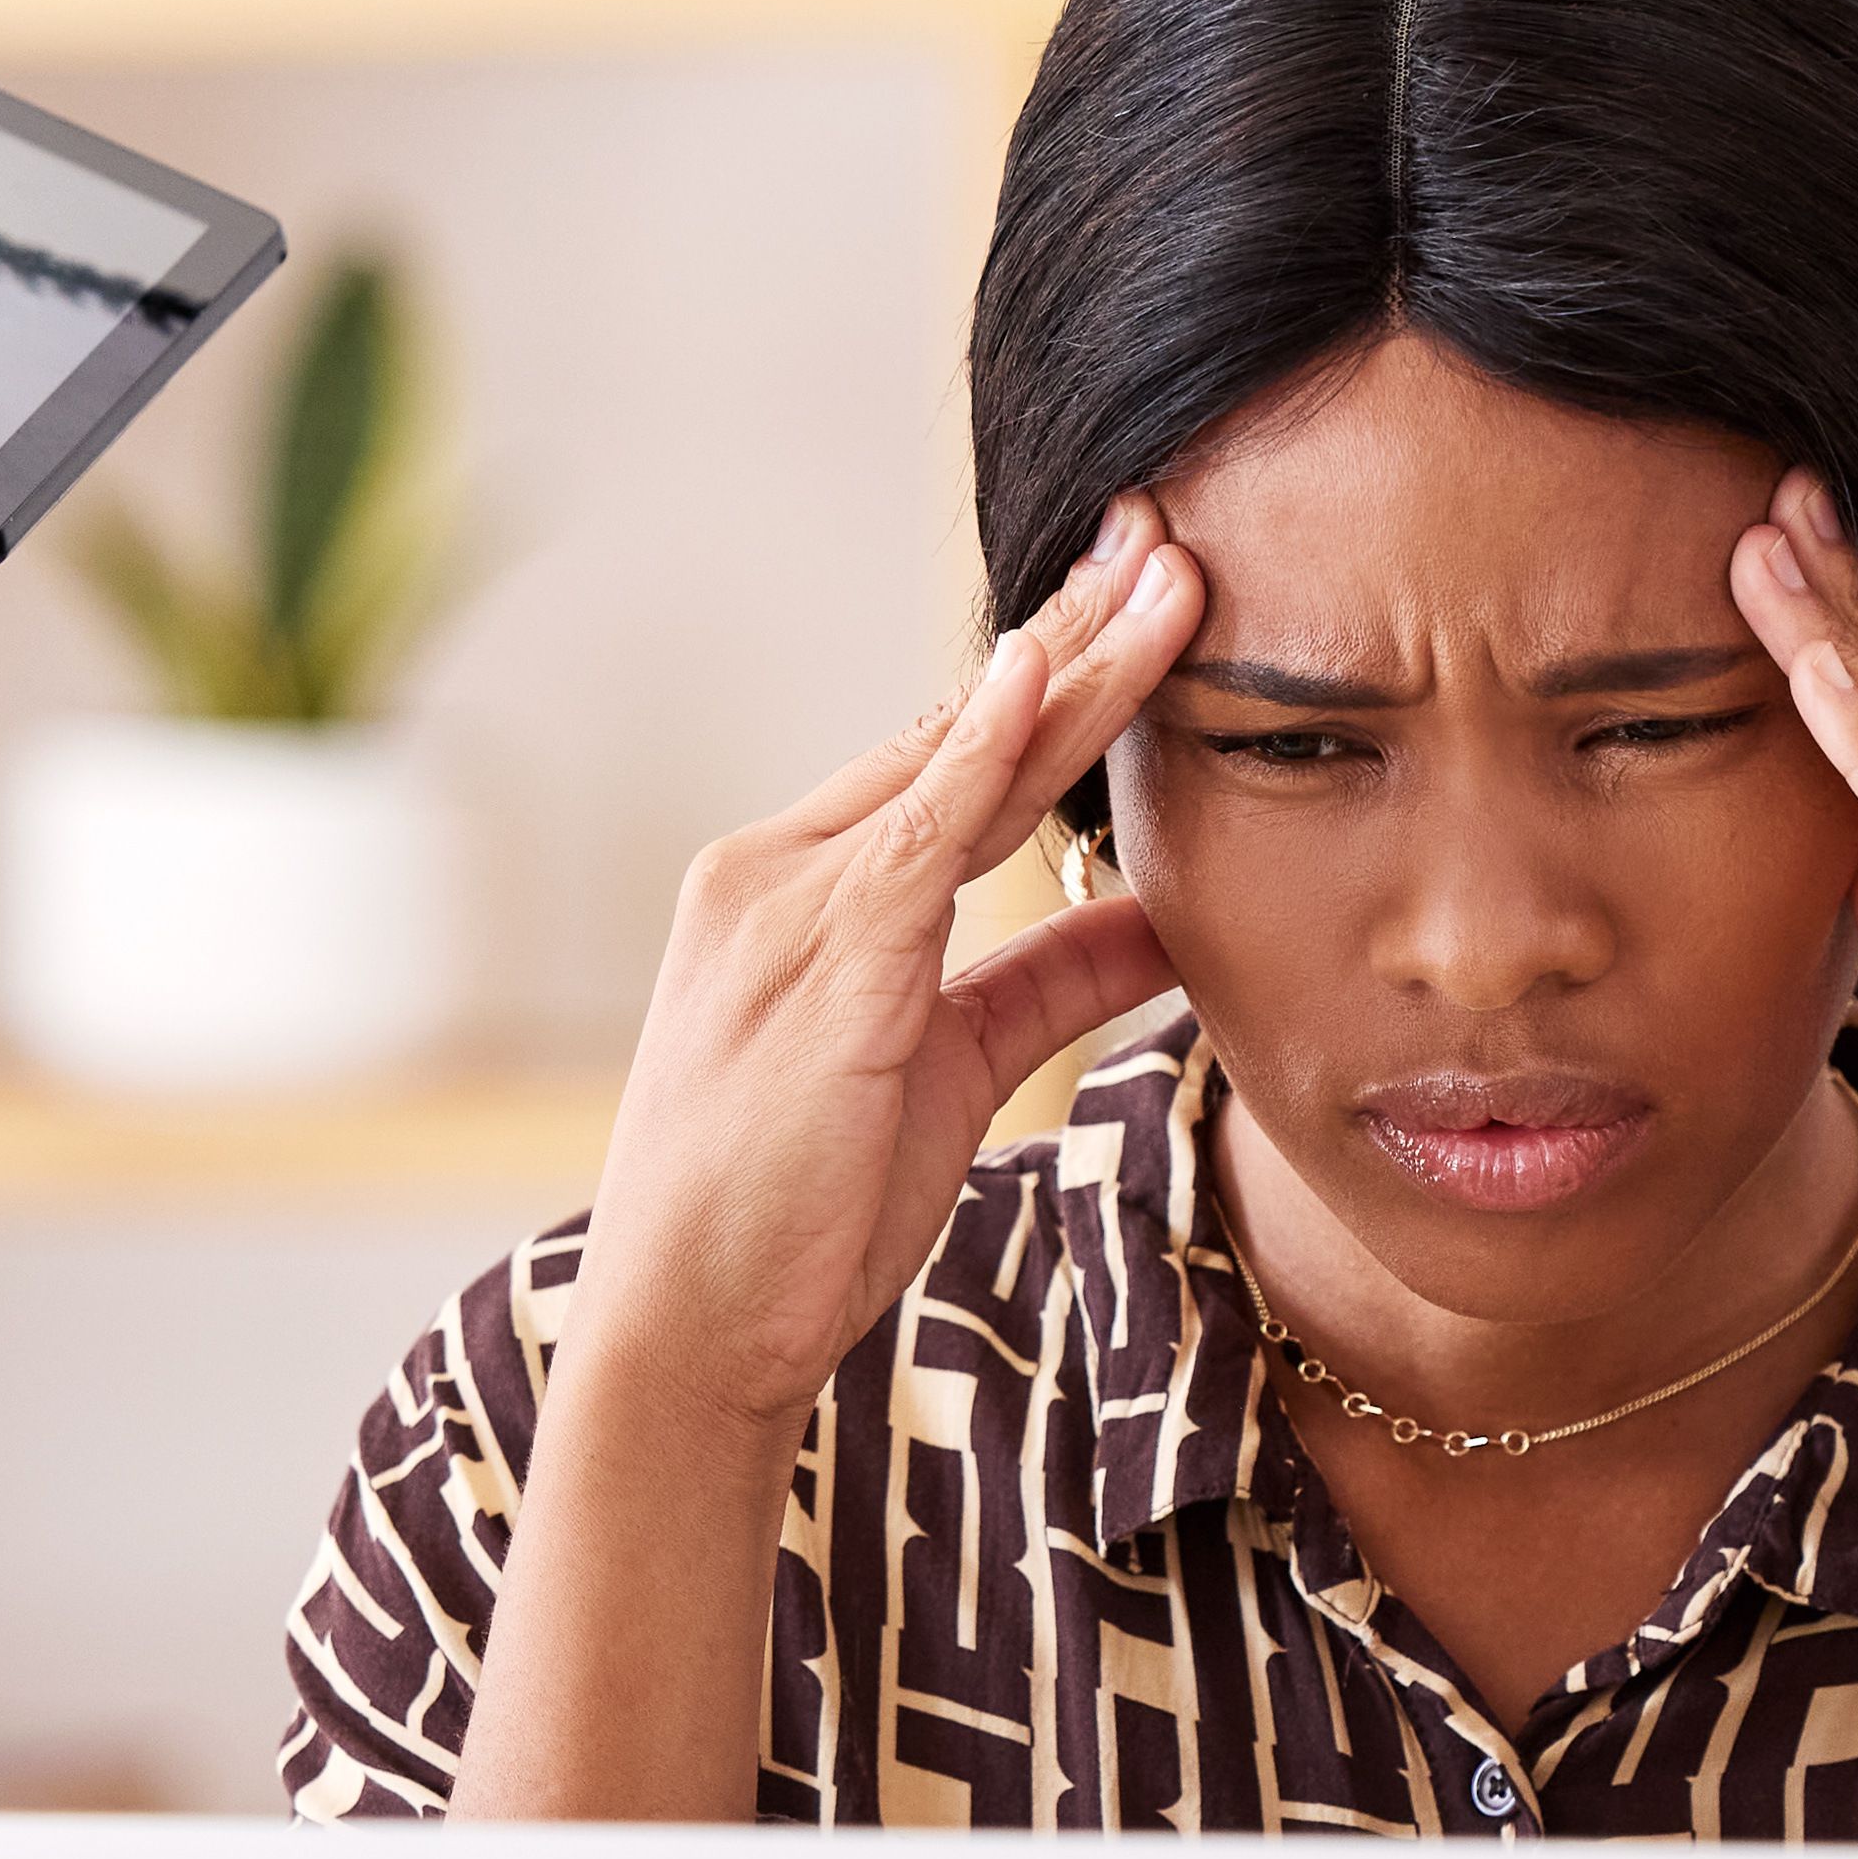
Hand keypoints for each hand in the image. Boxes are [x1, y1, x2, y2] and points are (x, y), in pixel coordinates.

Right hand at [568, 504, 1206, 1431]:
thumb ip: (1050, 982)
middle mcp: (778, 870)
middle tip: (1167, 531)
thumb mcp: (955, 1074)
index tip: (1142, 601)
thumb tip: (1167, 921)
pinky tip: (1043, 670)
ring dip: (1076, 663)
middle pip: (958, 726)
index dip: (1052, 679)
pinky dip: (984, 747)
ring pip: (960, 758)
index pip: (948, 757)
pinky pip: (921, 832)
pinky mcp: (818, 959)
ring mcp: (787, 905)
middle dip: (1074, 628)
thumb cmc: (800, 1214)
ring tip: (1171, 576)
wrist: (687, 1327)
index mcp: (799, 891)